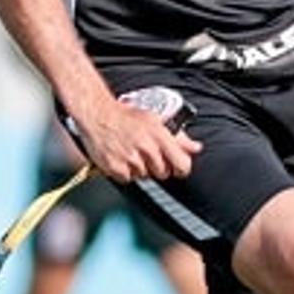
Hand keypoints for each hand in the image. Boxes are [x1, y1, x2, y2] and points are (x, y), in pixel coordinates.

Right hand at [71, 94, 201, 181]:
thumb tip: (196, 147)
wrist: (98, 114)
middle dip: (158, 166)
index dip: (182, 169)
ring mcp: (130, 158)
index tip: (178, 168)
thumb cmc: (126, 116)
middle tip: (147, 154)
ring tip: (132, 152)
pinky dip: (125, 172)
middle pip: (163, 173)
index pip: (182, 164)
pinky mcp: (115, 167)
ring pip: (144, 176)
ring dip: (140, 168)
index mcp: (159, 135)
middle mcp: (146, 148)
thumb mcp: (156, 120)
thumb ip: (178, 137)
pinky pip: (127, 179)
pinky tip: (122, 157)